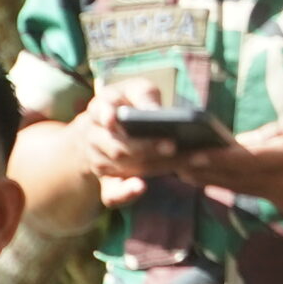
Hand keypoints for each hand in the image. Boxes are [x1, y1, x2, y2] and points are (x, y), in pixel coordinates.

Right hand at [67, 79, 182, 208]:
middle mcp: (93, 137)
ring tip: (189, 160)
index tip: (114, 119)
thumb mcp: (138, 90)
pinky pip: (112, 193)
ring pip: (124, 166)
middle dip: (146, 146)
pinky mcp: (108, 181)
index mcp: (100, 109)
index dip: (107, 115)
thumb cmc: (131, 103)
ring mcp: (99, 161)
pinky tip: (141, 187)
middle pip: (118, 145)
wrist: (110, 126)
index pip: (101, 112)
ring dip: (156, 165)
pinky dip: (125, 193)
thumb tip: (153, 112)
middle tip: (173, 145)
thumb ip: (144, 96)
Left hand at [176, 116, 282, 217]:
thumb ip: (278, 132)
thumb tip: (247, 140)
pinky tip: (230, 181)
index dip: (212, 161)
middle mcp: (282, 183)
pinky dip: (245, 188)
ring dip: (217, 182)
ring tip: (192, 175)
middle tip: (178, 168)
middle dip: (205, 173)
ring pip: (244, 191)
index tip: (188, 158)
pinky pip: (263, 196)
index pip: (242, 160)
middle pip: (235, 179)